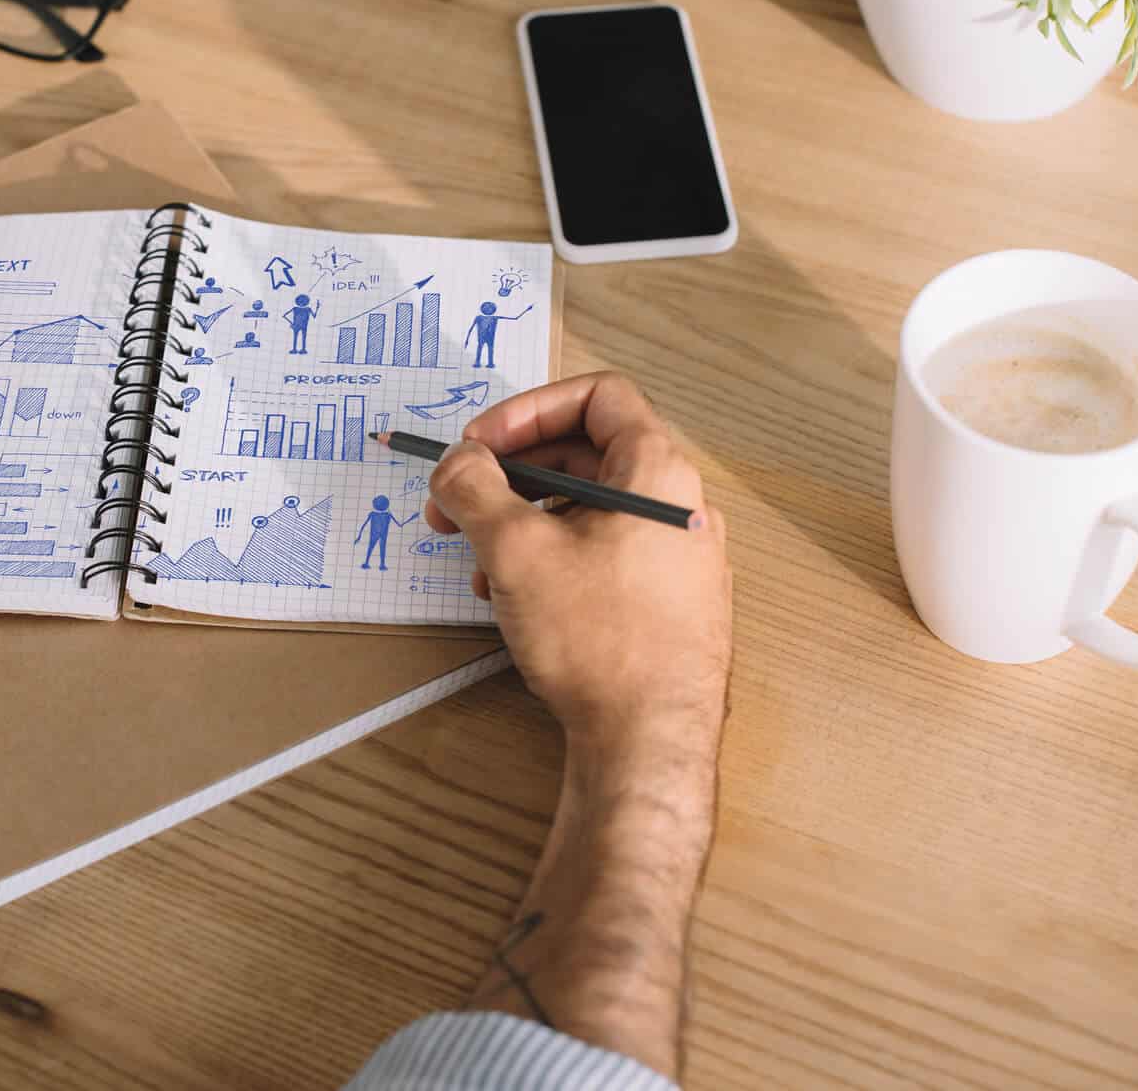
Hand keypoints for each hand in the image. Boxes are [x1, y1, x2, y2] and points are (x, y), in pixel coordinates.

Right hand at [424, 372, 731, 743]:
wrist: (649, 741)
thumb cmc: (603, 644)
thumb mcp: (516, 550)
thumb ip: (475, 488)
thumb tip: (458, 463)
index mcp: (658, 472)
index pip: (597, 396)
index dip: (528, 409)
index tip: (481, 442)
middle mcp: (679, 506)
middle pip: (585, 453)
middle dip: (510, 473)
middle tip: (458, 500)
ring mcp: (677, 555)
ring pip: (587, 509)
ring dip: (523, 521)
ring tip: (481, 564)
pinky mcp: (665, 599)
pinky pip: (601, 552)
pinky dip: (552, 558)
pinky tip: (514, 599)